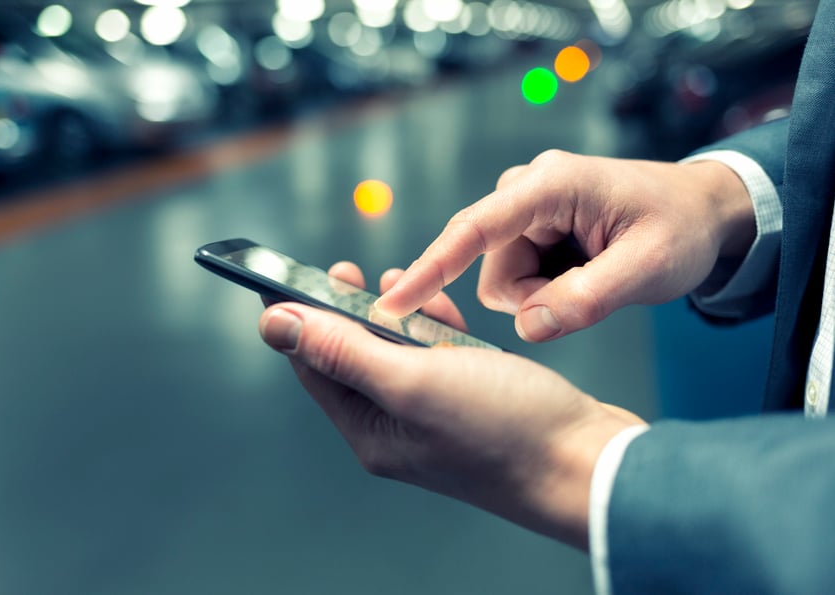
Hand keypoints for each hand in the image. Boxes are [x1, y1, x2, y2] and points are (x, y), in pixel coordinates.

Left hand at [259, 261, 643, 549]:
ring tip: (392, 282)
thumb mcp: (412, 382)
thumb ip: (343, 351)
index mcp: (371, 431)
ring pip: (397, 352)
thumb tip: (275, 326)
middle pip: (353, 357)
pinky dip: (433, 329)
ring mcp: (435, 413)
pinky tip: (439, 311)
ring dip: (391, 315)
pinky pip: (436, 357)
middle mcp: (397, 426)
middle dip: (346, 311)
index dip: (298, 318)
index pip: (314, 366)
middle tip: (344, 270)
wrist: (587, 461)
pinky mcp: (470, 399)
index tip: (284, 277)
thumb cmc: (505, 429)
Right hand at [376, 150, 755, 340]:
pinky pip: (515, 276)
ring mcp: (526, 208)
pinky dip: (545, 288)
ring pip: (501, 278)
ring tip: (592, 279)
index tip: (389, 304)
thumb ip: (588, 299)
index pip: (473, 230)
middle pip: (489, 267)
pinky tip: (582, 272)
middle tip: (589, 292)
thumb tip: (530, 326)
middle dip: (532, 297)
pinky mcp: (529, 226)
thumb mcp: (649, 268)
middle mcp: (526, 189)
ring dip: (541, 295)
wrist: (702, 211)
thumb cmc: (681, 229)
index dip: (429, 269)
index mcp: (550, 186)